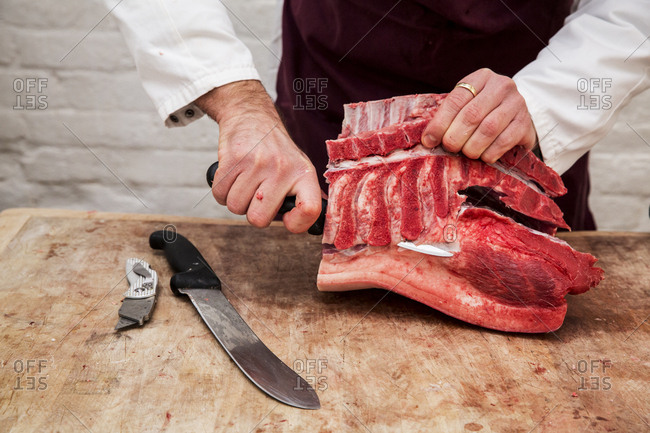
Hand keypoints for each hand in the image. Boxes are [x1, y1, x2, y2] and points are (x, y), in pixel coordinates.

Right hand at [196, 80, 321, 232]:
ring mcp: (257, 163)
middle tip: (257, 195)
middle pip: (258, 219)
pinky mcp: (234, 158)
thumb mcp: (298, 168)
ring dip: (236, 200)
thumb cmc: (275, 150)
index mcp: (303, 174)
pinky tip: (232, 176)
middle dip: (253, 212)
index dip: (297, 223)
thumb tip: (305, 225)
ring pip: (235, 207)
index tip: (287, 220)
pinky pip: (220, 194)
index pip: (310, 210)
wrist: (252, 116)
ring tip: (245, 182)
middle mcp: (282, 169)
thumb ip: (301, 196)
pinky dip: (222, 190)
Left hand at [421, 68, 536, 163]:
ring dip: (472, 147)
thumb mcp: (468, 104)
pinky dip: (490, 152)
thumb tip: (428, 139)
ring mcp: (517, 103)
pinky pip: (504, 141)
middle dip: (455, 136)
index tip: (429, 140)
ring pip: (488, 128)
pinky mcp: (525, 122)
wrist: (518, 116)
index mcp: (481, 78)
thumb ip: (450, 115)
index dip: (440, 123)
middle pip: (472, 115)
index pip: (456, 100)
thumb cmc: (485, 112)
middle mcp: (501, 86)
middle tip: (449, 148)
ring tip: (466, 153)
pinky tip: (484, 157)